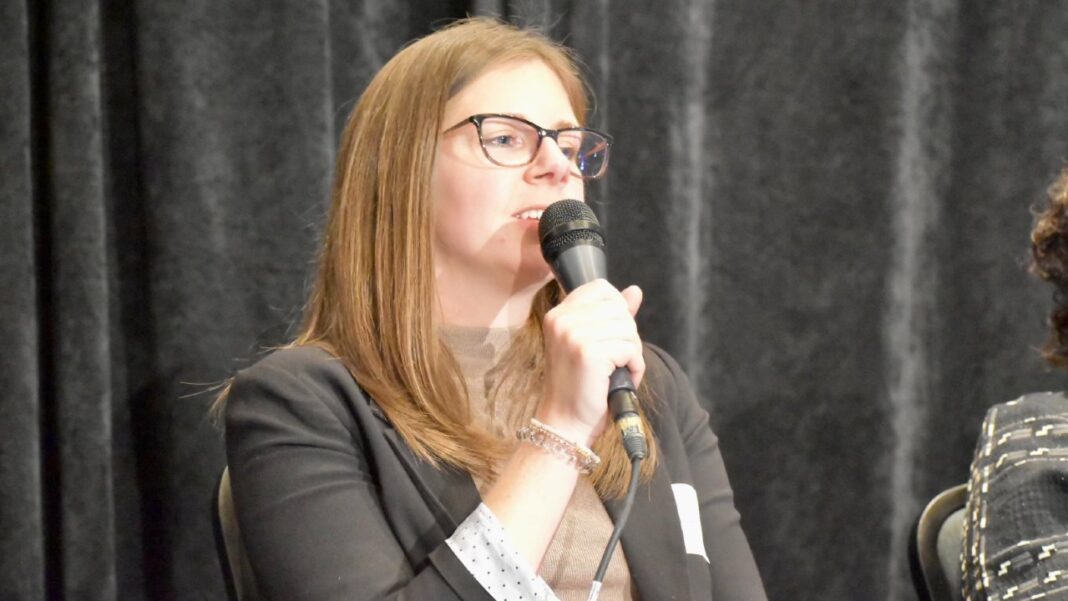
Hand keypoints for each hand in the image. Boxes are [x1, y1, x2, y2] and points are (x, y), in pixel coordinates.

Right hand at [536, 280, 643, 445]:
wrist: (565, 422)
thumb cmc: (580, 386)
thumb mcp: (592, 343)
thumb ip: (613, 315)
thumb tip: (635, 291)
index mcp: (558, 314)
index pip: (601, 288)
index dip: (617, 310)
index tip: (610, 336)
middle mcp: (562, 320)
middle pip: (620, 309)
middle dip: (627, 335)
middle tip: (615, 360)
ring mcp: (573, 335)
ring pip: (628, 328)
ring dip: (632, 353)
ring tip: (616, 371)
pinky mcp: (588, 352)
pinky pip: (630, 349)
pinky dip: (634, 367)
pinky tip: (619, 379)